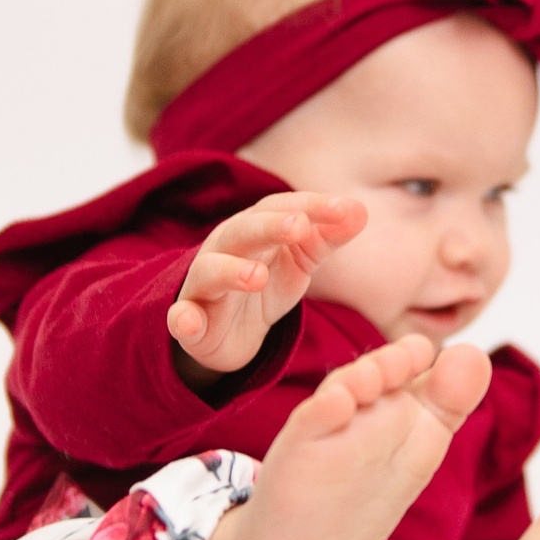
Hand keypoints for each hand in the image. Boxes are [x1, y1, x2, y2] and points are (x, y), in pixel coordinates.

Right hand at [166, 193, 367, 381]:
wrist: (225, 332)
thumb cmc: (264, 283)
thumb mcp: (299, 261)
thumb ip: (326, 237)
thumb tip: (359, 211)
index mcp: (254, 230)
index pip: (281, 208)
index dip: (311, 206)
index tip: (343, 210)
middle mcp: (225, 249)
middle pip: (243, 230)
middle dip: (269, 226)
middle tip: (299, 227)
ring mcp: (204, 285)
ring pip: (211, 271)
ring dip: (231, 271)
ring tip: (257, 277)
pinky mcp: (190, 322)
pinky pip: (181, 317)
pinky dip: (182, 318)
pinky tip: (188, 321)